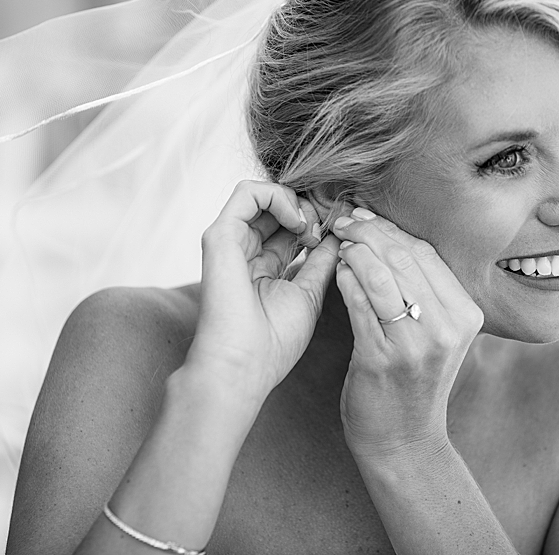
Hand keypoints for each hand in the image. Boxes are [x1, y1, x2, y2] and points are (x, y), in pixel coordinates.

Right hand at [187, 180, 339, 399]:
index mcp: (263, 265)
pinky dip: (278, 196)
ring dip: (294, 201)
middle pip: (276, 207)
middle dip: (308, 208)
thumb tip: (337, 236)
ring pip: (261, 194)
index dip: (316, 221)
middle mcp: (244, 250)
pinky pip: (247, 193)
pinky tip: (298, 222)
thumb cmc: (273, 341)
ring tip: (312, 227)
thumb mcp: (308, 293)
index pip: (289, 227)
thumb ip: (320, 262)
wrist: (244, 365)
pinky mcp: (220, 235)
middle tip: (328, 227)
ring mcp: (230, 241)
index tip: (339, 234)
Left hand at [332, 208, 483, 459]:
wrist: (404, 442)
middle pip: (404, 258)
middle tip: (344, 219)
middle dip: (369, 231)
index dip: (392, 228)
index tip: (366, 215)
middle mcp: (447, 327)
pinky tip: (336, 269)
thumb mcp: (436, 333)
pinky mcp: (382, 359)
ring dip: (355, 250)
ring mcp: (416, 344)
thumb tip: (387, 237)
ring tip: (338, 240)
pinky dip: (346, 280)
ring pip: (381, 276)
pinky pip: (360, 304)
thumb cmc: (413, 382)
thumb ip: (422, 290)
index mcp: (466, 314)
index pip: (426, 253)